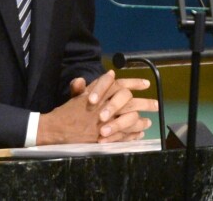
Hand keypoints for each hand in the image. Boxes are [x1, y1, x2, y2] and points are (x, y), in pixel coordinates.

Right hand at [37, 70, 157, 144]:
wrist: (56, 130)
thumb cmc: (66, 112)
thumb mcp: (75, 96)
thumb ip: (90, 85)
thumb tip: (107, 75)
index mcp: (96, 95)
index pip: (117, 85)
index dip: (132, 83)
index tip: (146, 84)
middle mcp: (102, 107)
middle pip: (127, 102)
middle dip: (144, 103)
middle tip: (156, 104)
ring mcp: (104, 123)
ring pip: (128, 119)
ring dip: (140, 120)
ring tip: (149, 120)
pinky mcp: (104, 138)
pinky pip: (124, 136)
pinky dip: (133, 134)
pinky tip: (139, 133)